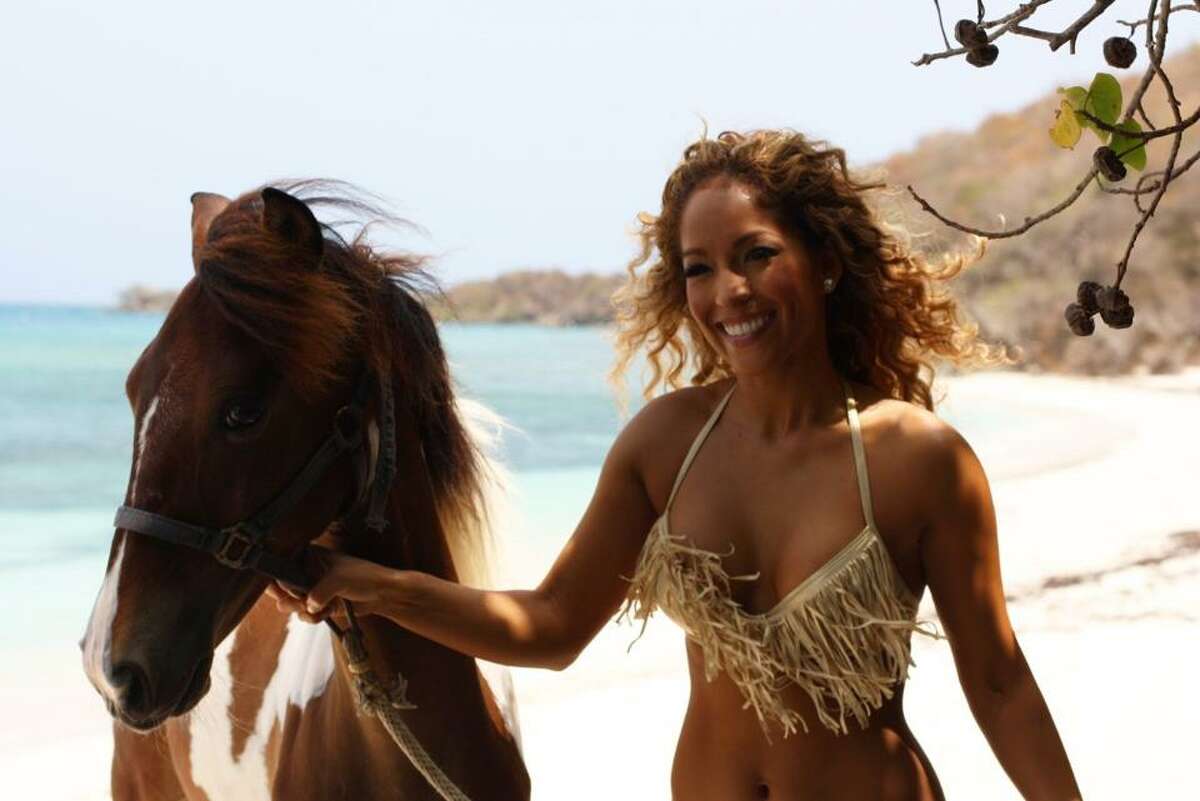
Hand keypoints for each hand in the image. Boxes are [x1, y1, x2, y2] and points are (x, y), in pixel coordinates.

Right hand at [264, 547, 393, 623]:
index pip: (282, 566)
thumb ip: (319, 591)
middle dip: (290, 598)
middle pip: (281, 588)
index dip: (281, 580)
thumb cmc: (364, 576)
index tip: (290, 590)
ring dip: (302, 610)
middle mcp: (307, 571)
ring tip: (318, 608)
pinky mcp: (319, 604)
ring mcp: (312, 589)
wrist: (382, 593)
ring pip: (290, 604)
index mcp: (309, 556)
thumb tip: (307, 606)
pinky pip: (305, 614)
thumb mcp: (339, 579)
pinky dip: (313, 617)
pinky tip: (327, 613)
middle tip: (303, 601)